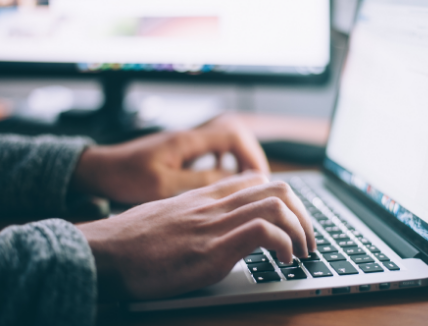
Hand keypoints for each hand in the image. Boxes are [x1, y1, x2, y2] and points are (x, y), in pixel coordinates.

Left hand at [71, 114, 268, 203]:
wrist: (100, 169)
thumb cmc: (125, 176)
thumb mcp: (162, 185)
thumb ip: (198, 182)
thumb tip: (231, 180)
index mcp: (187, 141)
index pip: (233, 135)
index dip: (251, 155)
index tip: (259, 178)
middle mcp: (190, 137)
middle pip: (235, 135)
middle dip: (250, 156)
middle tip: (258, 181)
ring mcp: (186, 143)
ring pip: (225, 142)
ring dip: (239, 159)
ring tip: (246, 183)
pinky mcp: (181, 152)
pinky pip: (213, 151)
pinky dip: (225, 163)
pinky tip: (223, 180)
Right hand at [77, 172, 315, 300]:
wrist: (104, 252)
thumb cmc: (132, 239)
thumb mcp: (169, 215)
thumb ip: (196, 213)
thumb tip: (216, 224)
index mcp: (206, 196)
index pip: (258, 180)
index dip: (285, 199)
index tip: (291, 221)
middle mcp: (216, 204)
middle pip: (278, 188)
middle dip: (304, 214)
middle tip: (306, 239)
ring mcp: (216, 224)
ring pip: (277, 206)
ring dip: (301, 231)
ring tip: (301, 253)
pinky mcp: (213, 249)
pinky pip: (263, 232)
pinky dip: (284, 245)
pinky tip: (283, 262)